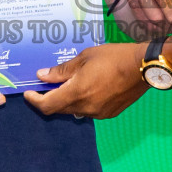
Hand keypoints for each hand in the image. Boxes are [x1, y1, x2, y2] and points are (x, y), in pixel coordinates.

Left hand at [25, 43, 149, 118]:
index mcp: (76, 92)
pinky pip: (89, 111)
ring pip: (74, 111)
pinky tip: (88, 90)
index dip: (34, 101)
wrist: (143, 67)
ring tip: (70, 85)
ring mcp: (98, 113)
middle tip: (48, 85)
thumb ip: (61, 70)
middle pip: (59, 109)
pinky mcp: (109, 114)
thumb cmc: (113, 57)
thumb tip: (42, 76)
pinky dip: (82, 103)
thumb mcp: (84, 58)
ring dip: (67, 101)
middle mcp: (85, 107)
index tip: (29, 93)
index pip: (47, 105)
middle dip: (50, 99)